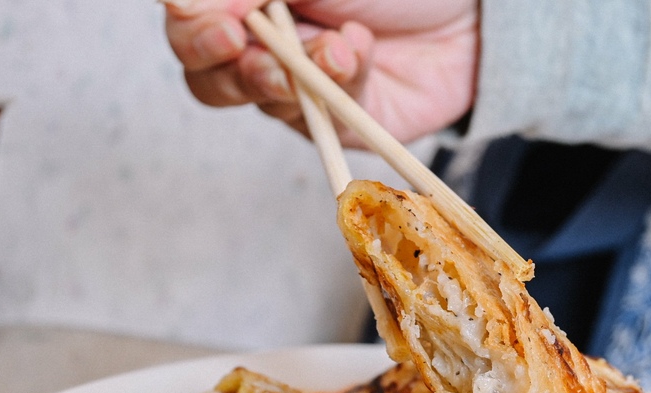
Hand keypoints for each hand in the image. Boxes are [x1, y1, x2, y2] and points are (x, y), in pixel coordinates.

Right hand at [163, 0, 478, 144]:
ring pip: (252, 98)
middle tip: (242, 39)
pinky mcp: (330, 122)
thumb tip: (180, 3)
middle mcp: (264, 42)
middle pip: (204, 71)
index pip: (188, 19)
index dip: (190, 26)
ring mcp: (296, 85)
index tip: (211, 17)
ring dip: (282, 73)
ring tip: (330, 46)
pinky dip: (332, 83)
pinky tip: (358, 52)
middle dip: (220, 58)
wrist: (471, 13)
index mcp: (252, 0)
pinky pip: (310, 118)